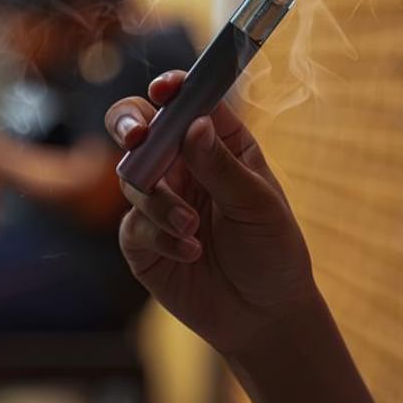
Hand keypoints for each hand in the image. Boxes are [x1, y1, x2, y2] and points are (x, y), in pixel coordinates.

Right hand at [105, 71, 317, 354]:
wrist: (262, 315)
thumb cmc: (272, 250)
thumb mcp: (257, 205)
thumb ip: (222, 167)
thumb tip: (193, 124)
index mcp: (218, 144)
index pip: (189, 102)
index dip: (173, 88)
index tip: (166, 89)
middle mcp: (183, 165)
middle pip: (140, 126)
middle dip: (130, 125)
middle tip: (137, 137)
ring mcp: (159, 199)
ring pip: (132, 177)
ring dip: (160, 201)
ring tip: (193, 228)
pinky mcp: (142, 238)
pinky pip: (134, 224)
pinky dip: (161, 236)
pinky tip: (191, 252)